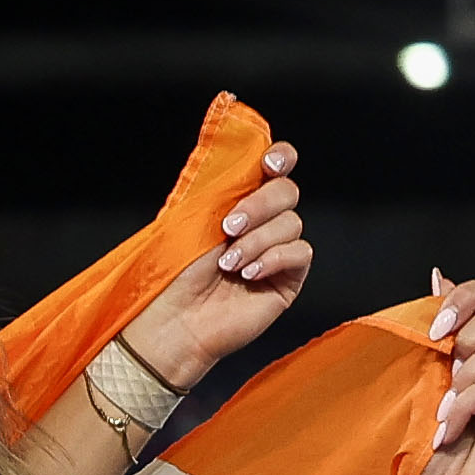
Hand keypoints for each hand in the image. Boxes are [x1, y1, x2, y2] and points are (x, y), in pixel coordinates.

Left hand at [121, 141, 309, 388]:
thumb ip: (224, 185)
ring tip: (229, 264)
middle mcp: (261, 223)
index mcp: (238, 201)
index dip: (279, 158)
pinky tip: (248, 275)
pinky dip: (274, 259)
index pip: (274, 167)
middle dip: (259, 206)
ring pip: (292, 223)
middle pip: (287, 191)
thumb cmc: (174, 273)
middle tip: (228, 228)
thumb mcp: (194, 217)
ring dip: (257, 241)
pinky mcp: (288, 278)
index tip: (269, 163)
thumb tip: (252, 154)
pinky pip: (300, 253)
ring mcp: (276, 250)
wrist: (175, 320)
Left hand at [401, 270, 474, 474]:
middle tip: (438, 346)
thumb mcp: (412, 389)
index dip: (468, 293)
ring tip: (440, 402)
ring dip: (466, 365)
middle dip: (469, 317)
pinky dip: (468, 403)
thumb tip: (438, 274)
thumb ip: (427, 337)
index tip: (434, 321)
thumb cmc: (416, 458)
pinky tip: (446, 429)